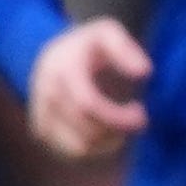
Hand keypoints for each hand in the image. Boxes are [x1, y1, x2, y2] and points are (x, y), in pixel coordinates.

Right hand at [26, 16, 151, 158]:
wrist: (48, 54)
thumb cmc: (86, 45)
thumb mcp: (106, 32)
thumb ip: (125, 47)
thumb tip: (144, 71)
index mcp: (61, 70)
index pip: (86, 104)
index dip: (117, 116)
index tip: (141, 113)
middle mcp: (46, 95)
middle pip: (86, 130)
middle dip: (118, 130)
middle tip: (139, 118)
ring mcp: (41, 114)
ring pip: (78, 147)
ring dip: (108, 143)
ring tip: (122, 127)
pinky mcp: (42, 130)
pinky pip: (70, 152)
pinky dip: (94, 150)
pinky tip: (107, 134)